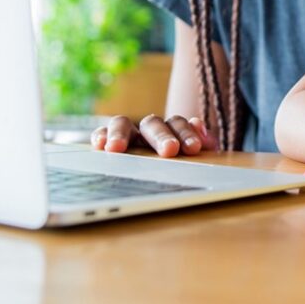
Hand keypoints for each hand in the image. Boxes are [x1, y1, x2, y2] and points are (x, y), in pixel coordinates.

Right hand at [91, 114, 215, 156]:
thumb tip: (202, 129)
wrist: (161, 180)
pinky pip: (101, 134)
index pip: (177, 124)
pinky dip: (100, 135)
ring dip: (120, 133)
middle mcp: (147, 130)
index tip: (194, 148)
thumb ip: (204, 144)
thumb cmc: (181, 168)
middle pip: (152, 123)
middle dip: (160, 136)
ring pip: (122, 123)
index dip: (186, 133)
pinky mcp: (107, 143)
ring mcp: (127, 135)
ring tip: (116, 148)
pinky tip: (100, 145)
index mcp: (170, 130)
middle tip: (169, 150)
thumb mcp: (198, 159)